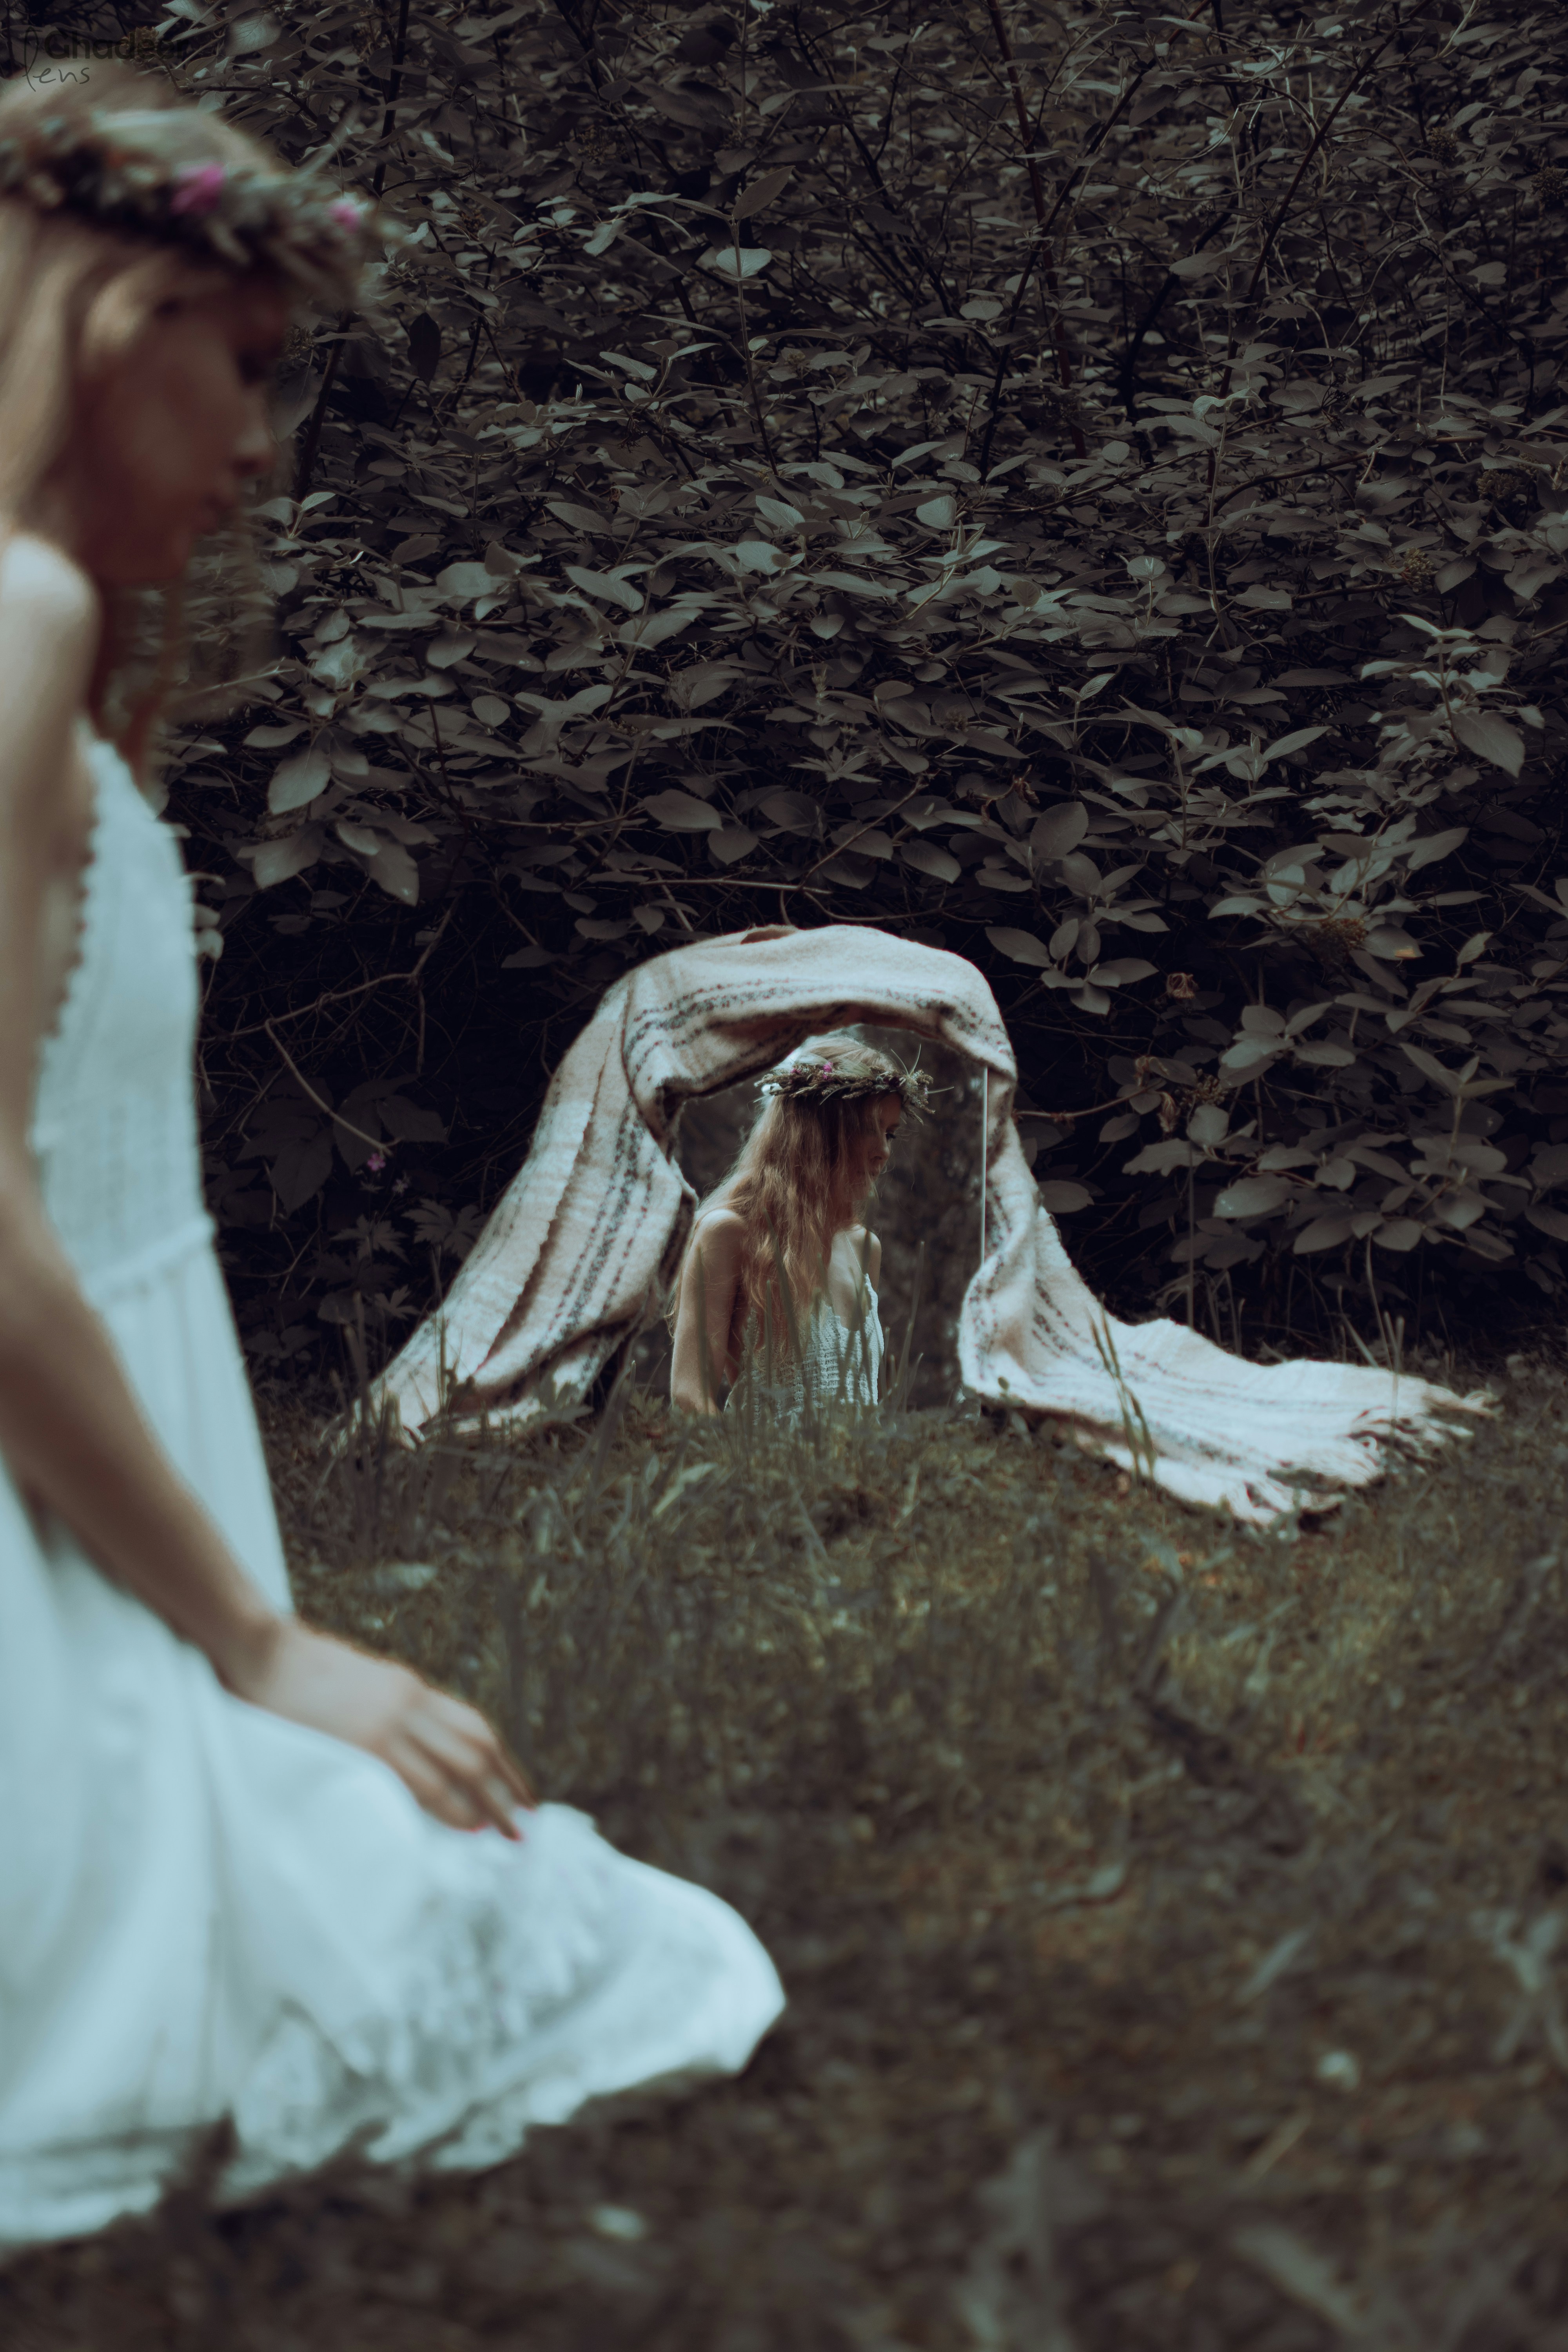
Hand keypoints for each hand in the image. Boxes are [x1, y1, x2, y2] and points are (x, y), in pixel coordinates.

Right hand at [234, 1619, 534, 1837]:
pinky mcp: (366, 1743)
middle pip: (479, 1745)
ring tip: (510, 1830)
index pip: (472, 1725)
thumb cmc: (295, 1668)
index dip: (502, 1759)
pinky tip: (469, 1824)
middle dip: (509, 1784)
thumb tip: (401, 1740)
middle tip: (528, 1819)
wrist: (258, 1649)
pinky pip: (422, 1782)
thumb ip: (382, 1708)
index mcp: (407, 1687)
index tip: (519, 1787)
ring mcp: (390, 1722)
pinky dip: (451, 1806)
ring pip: (462, 1764)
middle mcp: (409, 1701)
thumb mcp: (354, 1683)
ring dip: (491, 1800)